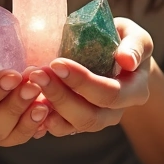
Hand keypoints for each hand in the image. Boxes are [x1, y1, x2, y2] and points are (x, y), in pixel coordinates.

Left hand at [29, 18, 152, 137]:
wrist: (114, 55)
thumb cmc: (124, 41)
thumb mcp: (134, 36)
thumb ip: (134, 45)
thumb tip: (126, 60)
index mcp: (135, 91)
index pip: (110, 94)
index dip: (83, 82)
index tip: (58, 63)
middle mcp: (117, 112)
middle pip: (89, 116)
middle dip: (61, 97)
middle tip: (37, 74)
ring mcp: (97, 119)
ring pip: (73, 125)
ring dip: (50, 108)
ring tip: (30, 86)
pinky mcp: (77, 121)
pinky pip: (61, 128)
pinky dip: (43, 120)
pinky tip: (28, 105)